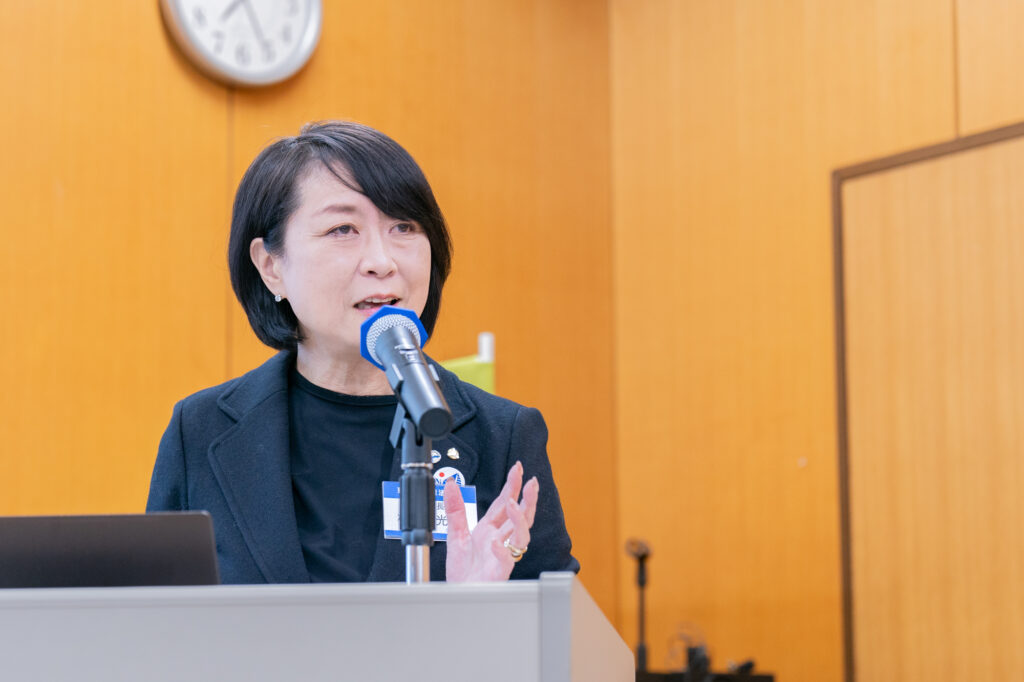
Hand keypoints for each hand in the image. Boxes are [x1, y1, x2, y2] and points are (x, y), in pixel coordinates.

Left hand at [444, 461, 538, 581]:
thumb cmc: (462, 572)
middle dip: (528, 498)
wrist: (458, 596)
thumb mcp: (454, 535)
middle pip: (520, 516)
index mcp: (490, 529)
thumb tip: (450, 484)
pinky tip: (495, 541)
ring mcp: (502, 555)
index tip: (517, 468)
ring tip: (513, 504)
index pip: (504, 503)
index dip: (512, 485)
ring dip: (519, 519)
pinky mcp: (499, 572)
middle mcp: (500, 539)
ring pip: (520, 536)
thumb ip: (455, 510)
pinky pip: (506, 560)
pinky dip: (502, 550)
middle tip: (531, 482)